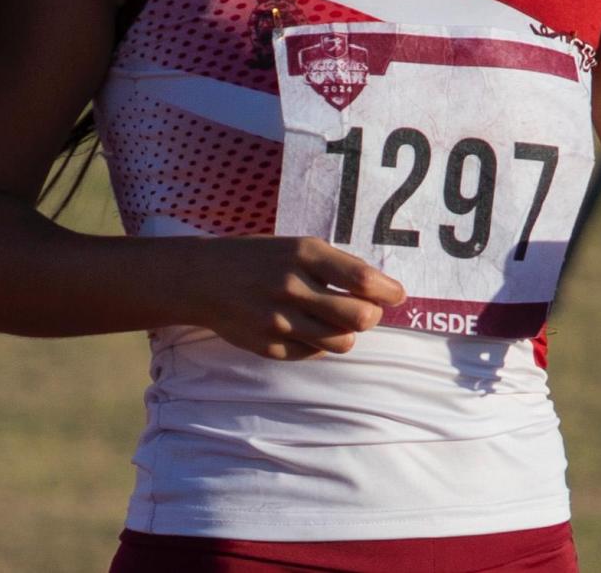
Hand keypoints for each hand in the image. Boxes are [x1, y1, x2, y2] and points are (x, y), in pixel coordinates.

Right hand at [186, 236, 406, 360]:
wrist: (203, 279)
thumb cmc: (261, 259)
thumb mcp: (297, 247)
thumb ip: (335, 266)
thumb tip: (380, 288)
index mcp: (304, 255)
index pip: (362, 279)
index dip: (388, 291)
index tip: (397, 294)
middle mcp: (292, 287)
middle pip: (359, 317)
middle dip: (373, 316)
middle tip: (369, 310)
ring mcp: (278, 321)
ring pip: (342, 342)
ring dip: (348, 333)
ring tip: (339, 320)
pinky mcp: (268, 346)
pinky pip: (313, 353)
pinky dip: (320, 343)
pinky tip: (309, 328)